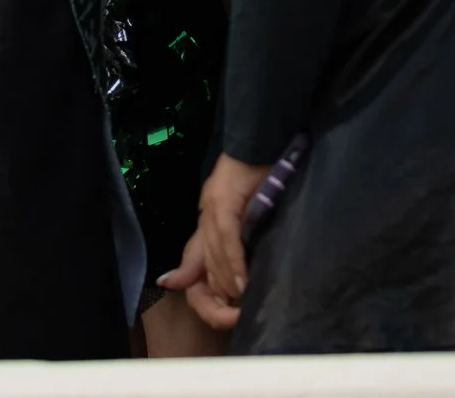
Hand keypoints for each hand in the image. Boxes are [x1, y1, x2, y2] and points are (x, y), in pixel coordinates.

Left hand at [158, 153, 267, 329]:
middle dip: (216, 293)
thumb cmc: (258, 175)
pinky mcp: (224, 199)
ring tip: (241, 303)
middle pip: (203, 264)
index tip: (215, 312)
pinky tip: (242, 279)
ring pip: (214, 253)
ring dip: (228, 281)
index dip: (198, 289)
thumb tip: (224, 274)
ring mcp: (212, 206)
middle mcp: (205, 215)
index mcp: (208, 219)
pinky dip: (234, 260)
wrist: (260, 139)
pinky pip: (226, 237)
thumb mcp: (249, 214)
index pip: (194, 261)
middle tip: (234, 315)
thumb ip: (235, 243)